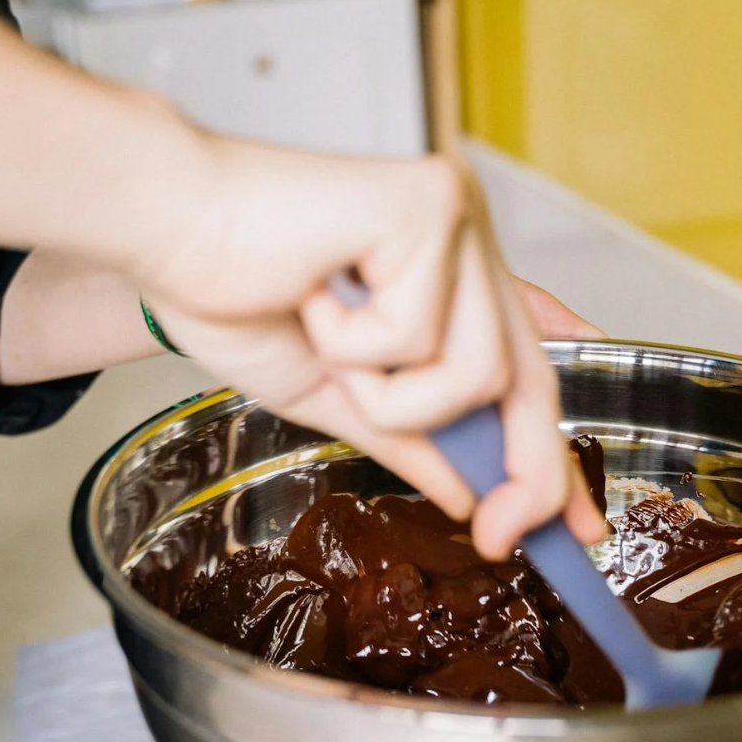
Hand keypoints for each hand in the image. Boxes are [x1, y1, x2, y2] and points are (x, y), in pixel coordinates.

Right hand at [134, 143, 605, 558]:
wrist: (162, 226)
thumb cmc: (236, 292)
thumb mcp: (338, 396)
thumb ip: (411, 441)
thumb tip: (468, 495)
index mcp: (453, 282)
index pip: (527, 381)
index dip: (554, 459)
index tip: (580, 529)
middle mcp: (470, 243)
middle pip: (528, 382)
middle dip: (525, 474)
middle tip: (496, 535)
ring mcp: (456, 220)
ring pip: (475, 372)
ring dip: (390, 394)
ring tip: (328, 344)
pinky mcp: (426, 206)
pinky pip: (419, 335)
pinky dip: (354, 345)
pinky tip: (315, 293)